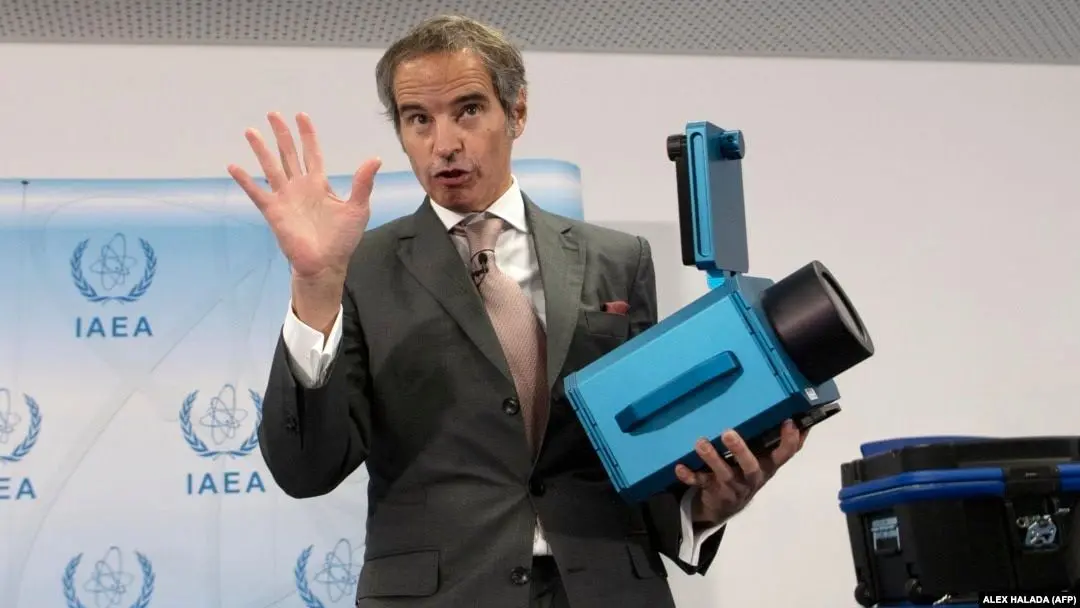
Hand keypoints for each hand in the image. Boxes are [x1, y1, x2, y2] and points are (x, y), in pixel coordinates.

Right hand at [227, 112, 381, 280]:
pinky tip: (233, 166)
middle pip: (288, 154)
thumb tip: (375, 158)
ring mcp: (285, 198)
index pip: (312, 153)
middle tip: (272, 113)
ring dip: (261, 150)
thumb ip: (362, 183)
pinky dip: (245, 180)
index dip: (307, 135)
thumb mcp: (357, 208)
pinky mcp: (273, 211)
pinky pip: (256, 192)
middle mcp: (300, 186)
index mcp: (319, 184)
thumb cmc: (342, 238)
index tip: (301, 116)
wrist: (325, 263)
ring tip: (250, 131)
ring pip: (271, 167)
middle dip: (281, 134)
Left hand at [674, 420, 807, 526]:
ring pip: (722, 473)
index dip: (789, 440)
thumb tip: (800, 416)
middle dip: (740, 450)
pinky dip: (689, 476)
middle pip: (750, 466)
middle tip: (728, 433)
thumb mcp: (765, 459)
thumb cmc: (748, 472)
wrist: (727, 506)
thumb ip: (778, 441)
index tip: (789, 421)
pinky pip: (699, 483)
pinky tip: (679, 467)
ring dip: (711, 458)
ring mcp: (731, 485)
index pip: (785, 454)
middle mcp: (751, 477)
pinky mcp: (711, 490)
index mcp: (767, 466)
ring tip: (700, 442)